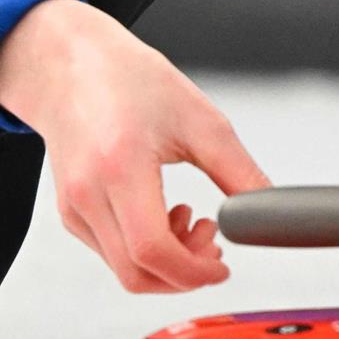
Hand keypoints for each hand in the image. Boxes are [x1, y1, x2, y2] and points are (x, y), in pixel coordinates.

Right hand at [0, 0, 269, 292]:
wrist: (71, 64)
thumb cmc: (129, 81)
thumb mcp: (199, 120)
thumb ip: (239, 172)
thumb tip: (269, 210)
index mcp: (120, 166)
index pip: (153, 251)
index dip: (194, 272)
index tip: (222, 265)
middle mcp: (88, 193)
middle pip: (137, 274)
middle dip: (185, 274)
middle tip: (211, 243)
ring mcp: (73, 207)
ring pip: (123, 271)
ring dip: (166, 263)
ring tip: (188, 219)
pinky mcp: (70, 212)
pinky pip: (110, 253)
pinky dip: (143, 250)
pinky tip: (161, 214)